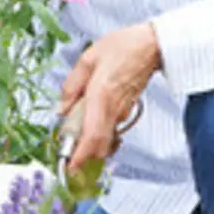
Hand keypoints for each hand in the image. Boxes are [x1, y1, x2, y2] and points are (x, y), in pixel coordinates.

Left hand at [57, 23, 160, 172]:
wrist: (152, 46)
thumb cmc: (123, 47)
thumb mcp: (88, 59)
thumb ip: (72, 85)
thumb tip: (61, 108)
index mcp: (101, 96)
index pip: (92, 136)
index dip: (81, 156)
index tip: (70, 167)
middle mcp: (113, 109)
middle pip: (99, 146)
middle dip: (82, 154)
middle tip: (66, 149)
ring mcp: (121, 112)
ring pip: (104, 139)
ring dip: (88, 142)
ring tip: (73, 130)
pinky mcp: (126, 111)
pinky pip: (109, 129)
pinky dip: (96, 132)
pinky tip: (86, 120)